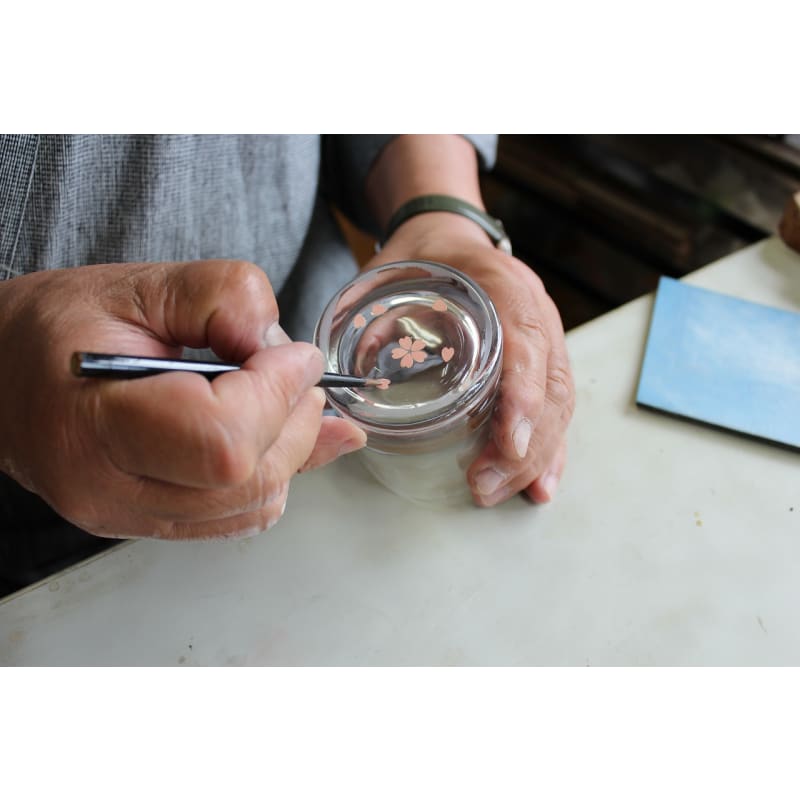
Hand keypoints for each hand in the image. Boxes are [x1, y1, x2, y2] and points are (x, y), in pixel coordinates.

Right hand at [0, 260, 364, 538]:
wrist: (4, 377)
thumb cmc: (58, 330)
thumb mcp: (139, 286)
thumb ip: (223, 299)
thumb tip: (285, 347)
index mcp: (94, 424)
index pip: (221, 440)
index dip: (276, 395)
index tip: (294, 357)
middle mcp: (109, 489)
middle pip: (247, 482)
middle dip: (294, 421)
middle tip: (294, 373)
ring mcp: (130, 517)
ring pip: (253, 507)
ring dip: (289, 450)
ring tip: (278, 398)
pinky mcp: (151, 523)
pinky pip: (238, 517)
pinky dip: (274, 473)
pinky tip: (279, 433)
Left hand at [366, 214, 574, 505]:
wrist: (450, 235)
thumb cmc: (419, 256)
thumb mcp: (388, 274)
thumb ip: (370, 320)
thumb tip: (352, 384)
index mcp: (501, 283)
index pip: (526, 341)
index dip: (523, 395)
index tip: (509, 443)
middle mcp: (534, 309)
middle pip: (550, 384)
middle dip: (524, 445)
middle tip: (485, 486)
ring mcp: (544, 334)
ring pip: (559, 401)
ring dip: (537, 455)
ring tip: (506, 493)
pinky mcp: (542, 359)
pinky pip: (557, 406)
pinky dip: (550, 448)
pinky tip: (540, 484)